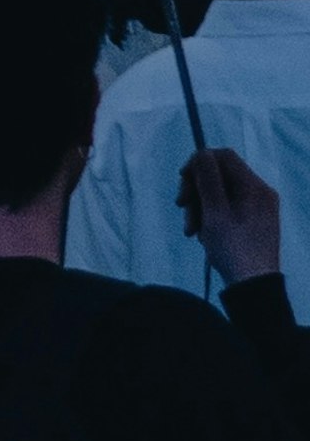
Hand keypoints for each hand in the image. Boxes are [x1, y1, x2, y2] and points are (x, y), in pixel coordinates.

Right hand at [186, 145, 284, 283]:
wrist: (253, 288)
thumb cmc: (234, 249)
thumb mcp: (215, 213)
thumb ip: (207, 179)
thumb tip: (202, 152)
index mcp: (255, 187)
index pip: (223, 156)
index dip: (199, 163)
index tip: (182, 180)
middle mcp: (259, 193)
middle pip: (220, 176)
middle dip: (197, 191)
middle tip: (182, 210)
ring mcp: (257, 208)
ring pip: (220, 194)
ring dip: (200, 208)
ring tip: (192, 232)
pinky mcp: (252, 222)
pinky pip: (227, 209)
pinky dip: (211, 218)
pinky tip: (204, 236)